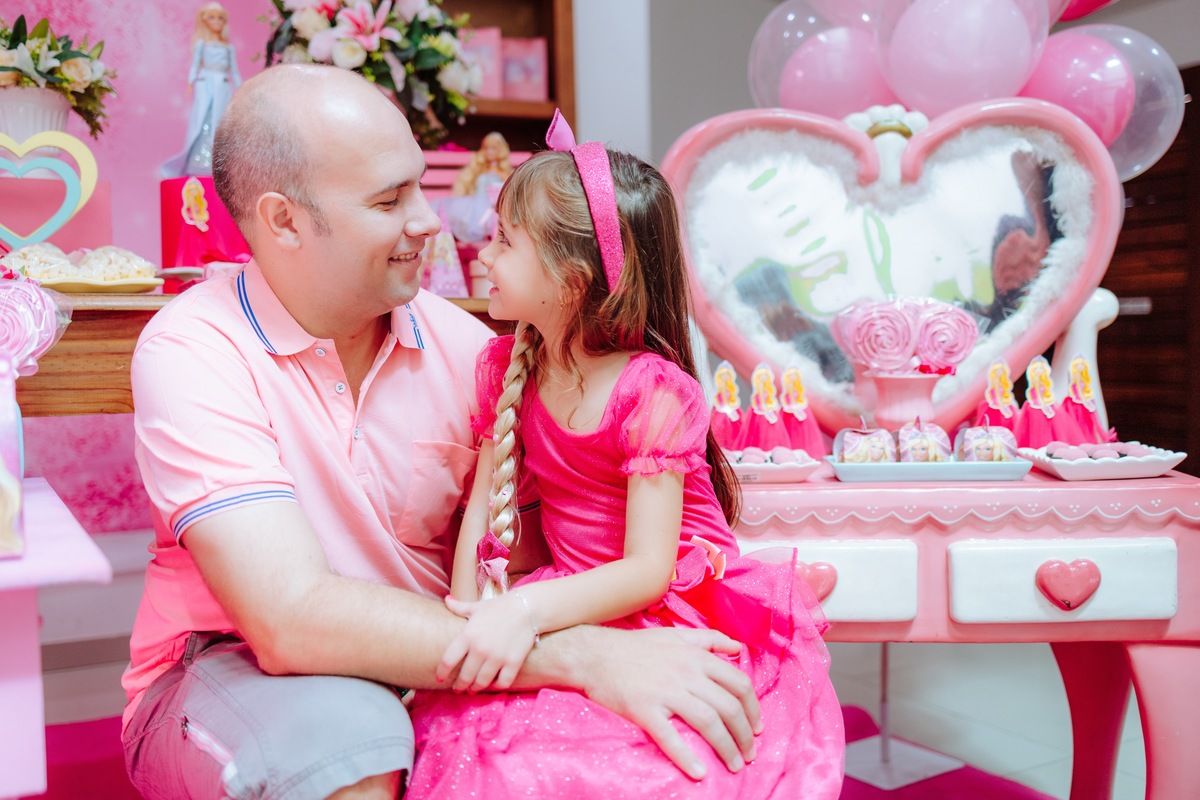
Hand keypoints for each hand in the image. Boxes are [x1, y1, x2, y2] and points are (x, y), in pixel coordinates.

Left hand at [437, 592, 536, 691]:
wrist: (527, 607)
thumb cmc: (500, 606)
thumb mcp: (477, 607)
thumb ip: (459, 607)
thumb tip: (446, 599)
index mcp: (468, 635)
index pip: (448, 660)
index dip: (442, 672)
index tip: (440, 678)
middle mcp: (480, 649)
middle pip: (465, 676)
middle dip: (460, 685)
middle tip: (458, 688)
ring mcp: (497, 657)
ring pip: (482, 682)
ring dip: (476, 688)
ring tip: (473, 689)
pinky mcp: (513, 662)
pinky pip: (502, 682)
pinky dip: (497, 686)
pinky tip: (494, 683)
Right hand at [575, 626, 760, 779]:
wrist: (595, 655)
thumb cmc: (636, 647)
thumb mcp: (676, 634)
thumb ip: (709, 639)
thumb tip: (737, 649)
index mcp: (696, 656)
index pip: (738, 683)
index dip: (753, 708)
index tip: (756, 727)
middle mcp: (686, 673)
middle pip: (728, 707)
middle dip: (745, 734)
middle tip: (749, 752)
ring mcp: (666, 692)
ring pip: (708, 722)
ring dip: (727, 748)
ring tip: (734, 765)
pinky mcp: (645, 709)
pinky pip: (670, 737)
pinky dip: (687, 757)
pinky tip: (699, 772)